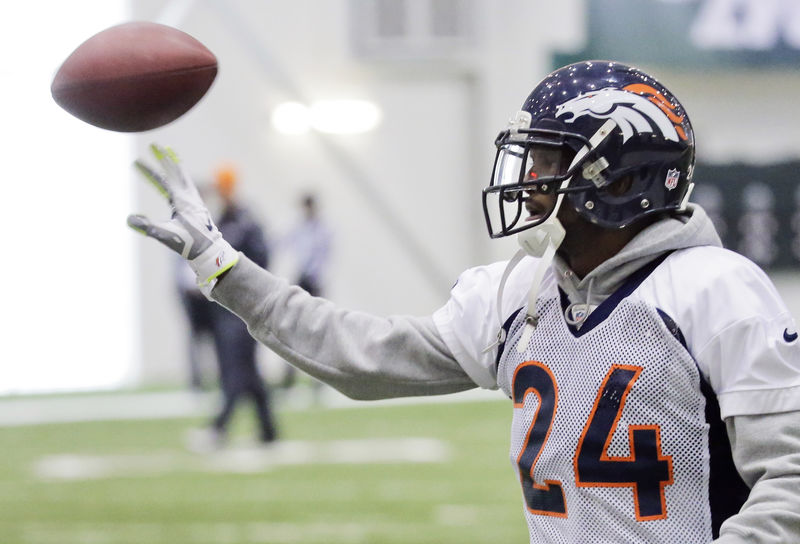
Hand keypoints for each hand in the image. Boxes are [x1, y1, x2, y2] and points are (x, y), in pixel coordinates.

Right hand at [127, 144, 238, 296]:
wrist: (210, 250)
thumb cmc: (190, 243)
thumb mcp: (167, 235)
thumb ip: (148, 227)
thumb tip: (129, 219)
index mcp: (182, 200)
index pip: (162, 180)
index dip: (148, 171)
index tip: (135, 162)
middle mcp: (189, 196)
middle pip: (175, 171)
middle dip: (164, 158)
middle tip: (155, 145)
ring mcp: (195, 200)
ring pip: (183, 176)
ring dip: (175, 164)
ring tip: (170, 153)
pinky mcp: (197, 205)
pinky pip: (188, 184)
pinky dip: (182, 176)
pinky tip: (180, 176)